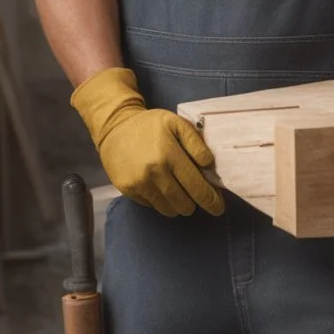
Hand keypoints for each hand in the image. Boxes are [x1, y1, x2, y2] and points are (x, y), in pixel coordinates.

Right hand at [70, 67, 224, 218]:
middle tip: (196, 195)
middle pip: (184, 205)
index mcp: (169, 155)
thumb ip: (196, 143)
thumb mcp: (176, 123)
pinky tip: (159, 185)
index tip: (218, 206)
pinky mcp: (127, 190)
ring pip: (169, 210)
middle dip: (195, 203)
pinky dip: (160, 201)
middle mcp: (153, 173)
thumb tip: (209, 166)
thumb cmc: (150, 125)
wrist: (114, 127)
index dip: (211, 201)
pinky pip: (152, 206)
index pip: (197, 188)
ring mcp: (139, 184)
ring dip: (178, 205)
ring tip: (179, 191)